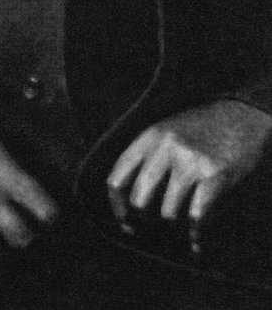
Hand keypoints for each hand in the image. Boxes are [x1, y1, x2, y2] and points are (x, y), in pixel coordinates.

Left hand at [106, 101, 271, 253]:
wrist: (240, 116)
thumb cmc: (200, 128)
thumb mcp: (165, 131)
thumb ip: (147, 157)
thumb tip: (130, 200)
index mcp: (149, 137)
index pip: (118, 177)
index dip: (117, 206)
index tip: (125, 222)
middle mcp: (165, 148)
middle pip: (139, 200)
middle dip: (144, 220)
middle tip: (153, 227)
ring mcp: (190, 162)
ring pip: (168, 213)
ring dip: (173, 228)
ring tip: (179, 228)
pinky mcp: (215, 175)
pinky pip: (197, 217)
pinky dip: (196, 235)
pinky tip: (196, 241)